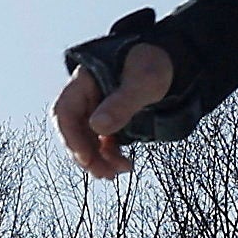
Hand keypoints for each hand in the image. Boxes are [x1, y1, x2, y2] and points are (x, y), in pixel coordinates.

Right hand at [53, 43, 175, 178]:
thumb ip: (122, 102)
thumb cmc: (155, 64)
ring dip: (98, 161)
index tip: (86, 158)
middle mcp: (86, 97)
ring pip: (87, 141)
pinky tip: (124, 165)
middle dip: (86, 156)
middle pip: (74, 131)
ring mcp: (97, 110)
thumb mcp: (143, 82)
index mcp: (84, 82)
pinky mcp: (111, 121)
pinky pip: (102, 144)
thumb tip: (98, 127)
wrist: (173, 63)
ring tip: (116, 173)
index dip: (71, 138)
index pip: (64, 112)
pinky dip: (109, 157)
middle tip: (104, 174)